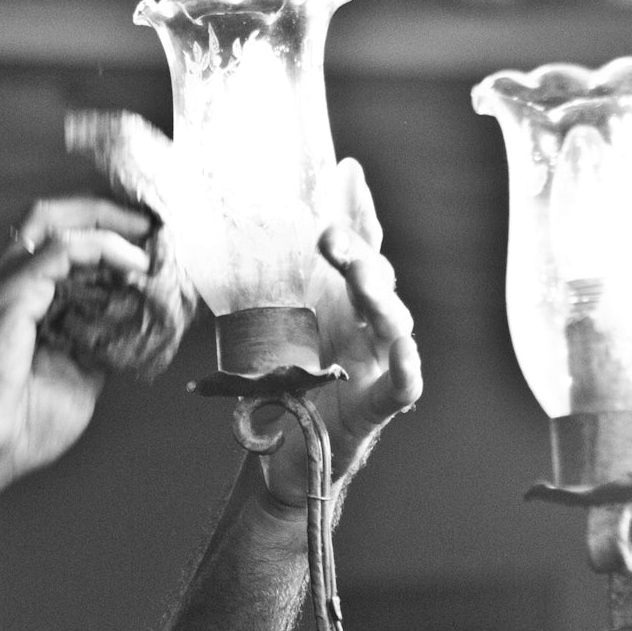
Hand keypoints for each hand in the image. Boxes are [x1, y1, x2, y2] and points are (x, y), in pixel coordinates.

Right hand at [0, 197, 151, 514]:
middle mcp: (14, 283)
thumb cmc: (22, 422)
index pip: (65, 239)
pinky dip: (105, 249)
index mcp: (28, 298)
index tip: (155, 245)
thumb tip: (143, 326)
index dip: (111, 233)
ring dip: (115, 229)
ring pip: (58, 222)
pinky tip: (134, 265)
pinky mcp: (13, 295)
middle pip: (57, 216)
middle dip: (111, 213)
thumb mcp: (84, 372)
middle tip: (154, 228)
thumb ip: (107, 341)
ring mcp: (10, 286)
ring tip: (152, 247)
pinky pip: (62, 251)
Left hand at [260, 160, 421, 508]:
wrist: (287, 457)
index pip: (359, 248)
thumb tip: (223, 236)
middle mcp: (365, 330)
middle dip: (359, 253)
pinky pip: (402, 386)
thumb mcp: (266, 332)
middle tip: (329, 235)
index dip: (357, 211)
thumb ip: (258, 290)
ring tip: (363, 278)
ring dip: (380, 299)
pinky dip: (407, 369)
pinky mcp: (376, 407)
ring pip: (393, 324)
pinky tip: (405, 351)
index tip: (346, 173)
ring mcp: (376, 367)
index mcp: (342, 305)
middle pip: (376, 281)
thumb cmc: (286, 390)